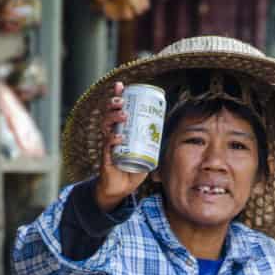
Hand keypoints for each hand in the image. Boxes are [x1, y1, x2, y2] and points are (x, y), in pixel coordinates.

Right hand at [95, 81, 148, 211]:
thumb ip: (154, 144)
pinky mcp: (106, 158)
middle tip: (121, 100)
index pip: (117, 110)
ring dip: (113, 118)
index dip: (117, 96)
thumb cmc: (131, 170)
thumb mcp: (146, 154)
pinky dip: (113, 141)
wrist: (120, 189)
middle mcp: (112, 135)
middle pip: (109, 114)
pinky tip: (119, 138)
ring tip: (122, 114)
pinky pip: (107, 146)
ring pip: (106, 127)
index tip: (121, 85)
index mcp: (121, 131)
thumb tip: (169, 132)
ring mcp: (107, 146)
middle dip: (113, 103)